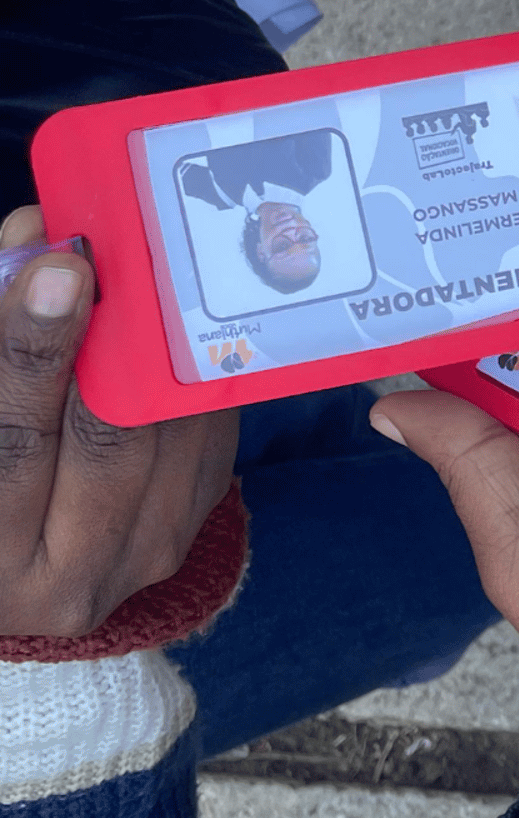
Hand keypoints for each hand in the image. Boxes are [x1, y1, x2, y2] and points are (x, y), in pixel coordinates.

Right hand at [0, 207, 237, 637]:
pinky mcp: (191, 523)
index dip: (32, 356)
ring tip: (142, 266)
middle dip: (112, 334)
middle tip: (116, 253)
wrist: (21, 553)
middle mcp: (68, 582)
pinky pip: (201, 431)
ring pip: (169, 431)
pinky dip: (183, 369)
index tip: (57, 270)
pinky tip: (169, 319)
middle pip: (107, 440)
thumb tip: (38, 235)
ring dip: (158, 340)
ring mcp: (142, 558)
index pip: (11, 447)